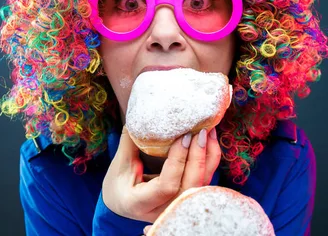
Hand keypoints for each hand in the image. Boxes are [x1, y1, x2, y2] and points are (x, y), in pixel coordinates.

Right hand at [102, 125, 220, 222]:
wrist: (121, 203)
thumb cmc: (118, 184)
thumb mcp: (119, 164)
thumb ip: (130, 142)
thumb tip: (142, 115)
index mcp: (140, 204)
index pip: (167, 186)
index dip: (178, 161)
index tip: (183, 137)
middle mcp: (163, 211)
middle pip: (189, 188)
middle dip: (198, 158)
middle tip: (201, 132)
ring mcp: (176, 207)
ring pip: (201, 186)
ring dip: (208, 157)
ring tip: (209, 132)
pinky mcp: (186, 199)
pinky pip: (202, 181)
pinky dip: (208, 161)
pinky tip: (209, 142)